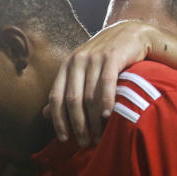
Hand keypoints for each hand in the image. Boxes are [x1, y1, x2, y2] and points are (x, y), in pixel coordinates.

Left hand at [45, 20, 160, 145]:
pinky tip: (107, 116)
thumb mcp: (81, 72)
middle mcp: (77, 61)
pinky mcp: (112, 56)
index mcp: (66, 66)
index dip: (58, 120)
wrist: (131, 32)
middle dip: (77, 124)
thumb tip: (45, 114)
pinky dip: (106, 101)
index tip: (64, 139)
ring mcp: (94, 58)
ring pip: (89, 95)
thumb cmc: (105, 58)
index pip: (56, 97)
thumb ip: (65, 91)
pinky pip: (106, 83)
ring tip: (99, 136)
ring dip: (93, 120)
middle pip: (72, 100)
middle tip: (84, 143)